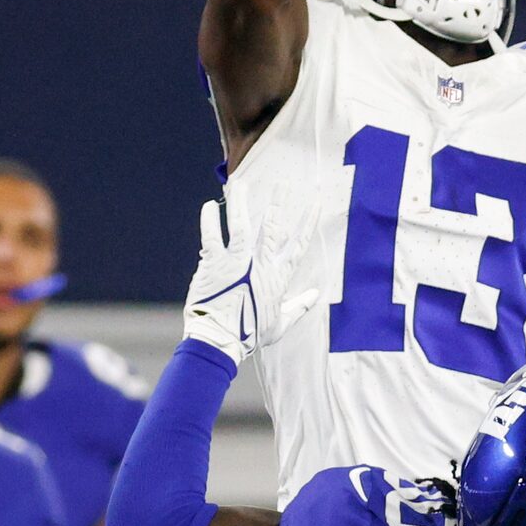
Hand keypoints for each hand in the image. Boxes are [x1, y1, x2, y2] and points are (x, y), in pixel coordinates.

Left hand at [183, 194, 316, 368]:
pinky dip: (210, 219)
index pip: (298, 244)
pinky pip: (212, 235)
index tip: (315, 201)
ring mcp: (236, 262)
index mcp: (278, 278)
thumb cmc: (249, 335)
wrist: (220, 341)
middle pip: (273, 227)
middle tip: (282, 183)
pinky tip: (210, 206)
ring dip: (242, 202)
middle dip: (278, 203)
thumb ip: (298, 306)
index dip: (308, 220)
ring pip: (242, 224)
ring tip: (241, 184)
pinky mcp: (214, 263)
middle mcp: (260, 265)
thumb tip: (314, 296)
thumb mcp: (280, 324)